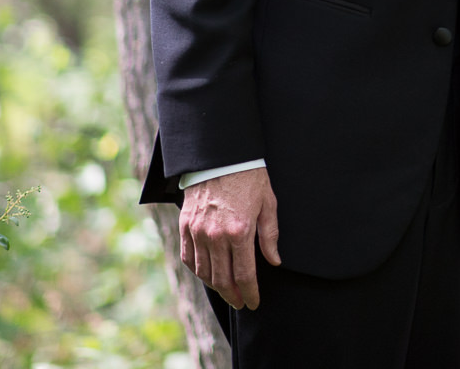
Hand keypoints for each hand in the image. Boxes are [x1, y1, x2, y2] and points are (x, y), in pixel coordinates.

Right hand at [179, 167, 280, 309]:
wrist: (221, 156)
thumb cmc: (250, 177)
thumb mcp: (268, 204)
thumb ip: (270, 236)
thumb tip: (274, 261)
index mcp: (240, 232)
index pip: (244, 274)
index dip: (250, 293)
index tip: (254, 302)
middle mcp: (216, 236)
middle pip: (222, 279)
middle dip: (233, 296)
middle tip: (240, 303)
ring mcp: (197, 232)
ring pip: (204, 272)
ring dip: (215, 287)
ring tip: (227, 292)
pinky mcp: (185, 226)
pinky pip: (188, 257)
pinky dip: (197, 271)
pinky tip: (206, 275)